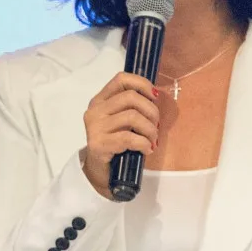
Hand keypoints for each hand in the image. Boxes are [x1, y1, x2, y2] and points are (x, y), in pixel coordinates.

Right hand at [82, 71, 159, 198]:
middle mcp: (95, 110)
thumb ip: (132, 107)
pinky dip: (144, 143)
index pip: (121, 79)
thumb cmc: (116, 143)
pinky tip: (148, 149)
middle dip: (151, 111)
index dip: (142, 84)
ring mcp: (95, 127)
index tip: (155, 96)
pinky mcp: (99, 144)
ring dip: (150, 129)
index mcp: (100, 100)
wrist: (101, 171)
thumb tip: (156, 96)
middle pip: (131, 97)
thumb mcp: (122, 120)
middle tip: (156, 125)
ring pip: (132, 117)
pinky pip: (129, 138)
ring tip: (153, 139)